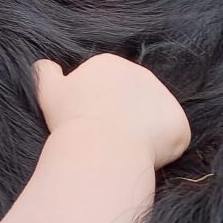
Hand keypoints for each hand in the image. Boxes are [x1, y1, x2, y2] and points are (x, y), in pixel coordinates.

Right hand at [34, 54, 190, 168]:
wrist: (100, 147)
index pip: (106, 87)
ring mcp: (163, 97)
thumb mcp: (47, 91)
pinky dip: (161, 150)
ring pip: (152, 119)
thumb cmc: (71, 120)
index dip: (97, 107)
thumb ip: (45, 72)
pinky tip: (142, 158)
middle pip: (131, 100)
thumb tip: (44, 65)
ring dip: (141, 133)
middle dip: (121, 117)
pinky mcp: (179, 123)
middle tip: (105, 140)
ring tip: (122, 151)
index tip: (88, 124)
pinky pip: (171, 138)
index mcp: (109, 64)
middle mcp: (141, 73)